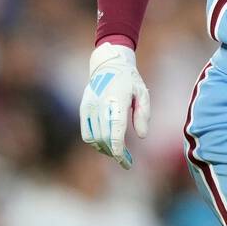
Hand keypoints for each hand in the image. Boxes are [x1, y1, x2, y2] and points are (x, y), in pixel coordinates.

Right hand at [79, 43, 150, 168]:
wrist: (108, 64)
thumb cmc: (129, 80)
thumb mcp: (142, 92)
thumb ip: (143, 114)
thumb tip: (142, 136)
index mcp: (117, 98)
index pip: (116, 128)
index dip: (118, 148)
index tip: (124, 161)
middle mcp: (100, 103)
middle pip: (104, 137)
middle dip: (115, 152)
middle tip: (126, 161)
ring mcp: (89, 106)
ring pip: (94, 138)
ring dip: (105, 150)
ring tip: (118, 154)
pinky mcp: (83, 109)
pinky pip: (86, 133)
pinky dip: (96, 143)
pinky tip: (107, 145)